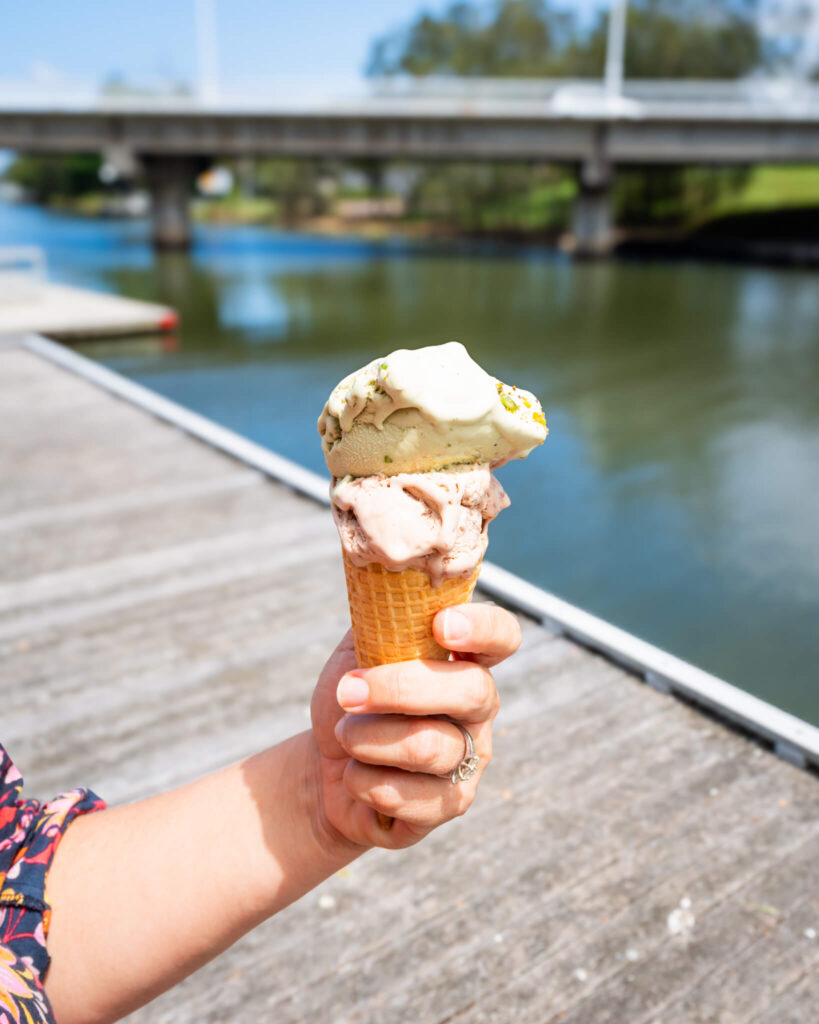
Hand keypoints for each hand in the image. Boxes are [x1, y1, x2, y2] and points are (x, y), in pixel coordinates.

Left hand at [309, 603, 520, 850]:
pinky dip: (364, 781)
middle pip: (470, 690)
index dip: (483, 629)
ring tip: (343, 735)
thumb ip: (378, 619)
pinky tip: (353, 775)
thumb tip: (382, 581)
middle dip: (398, 688)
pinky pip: (412, 796)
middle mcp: (478, 709)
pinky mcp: (449, 805)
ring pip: (430, 745)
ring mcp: (470, 759)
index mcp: (463, 661)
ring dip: (368, 738)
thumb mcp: (357, 652)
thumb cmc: (350, 700)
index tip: (442, 626)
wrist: (323, 765)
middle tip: (346, 691)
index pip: (501, 636)